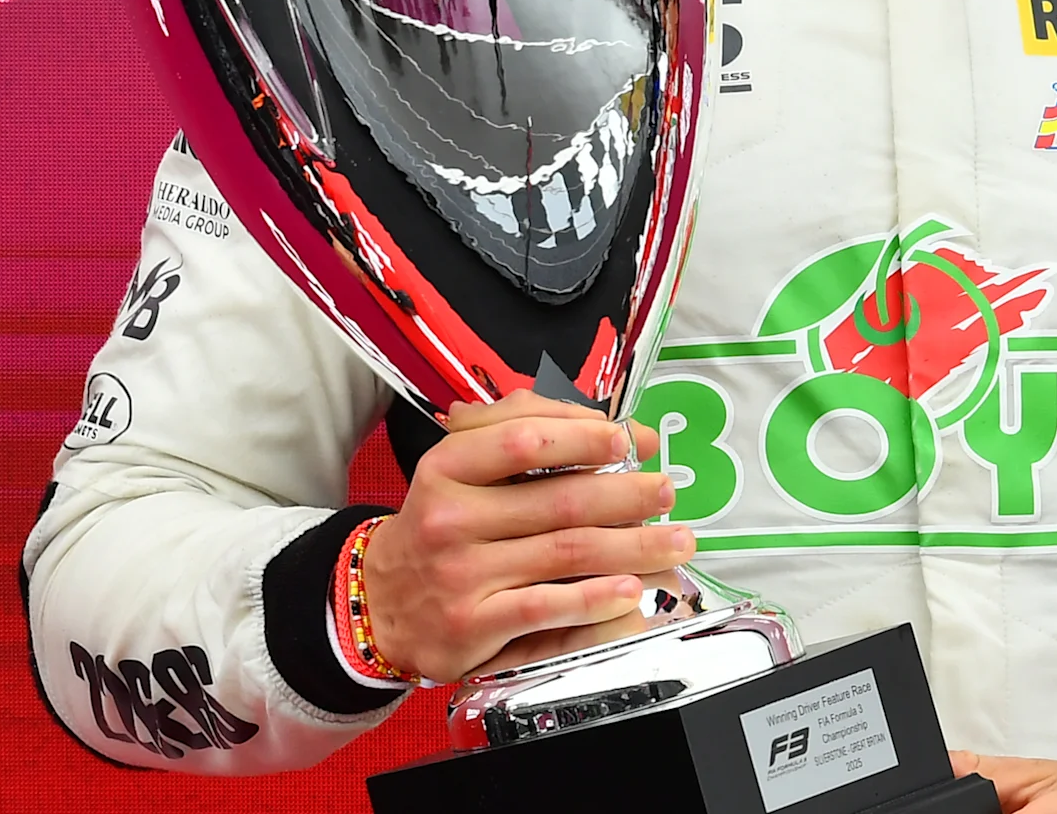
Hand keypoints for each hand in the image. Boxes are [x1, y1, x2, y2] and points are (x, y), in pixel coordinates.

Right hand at [361, 389, 697, 684]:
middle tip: (668, 491)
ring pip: (565, 553)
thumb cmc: (439, 527)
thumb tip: (612, 431)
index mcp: (448, 467)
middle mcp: (451, 517)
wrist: (380, 604)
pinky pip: (545, 608)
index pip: (523, 439)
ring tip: (675, 540)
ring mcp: (462, 574)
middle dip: (628, 495)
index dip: (584, 437)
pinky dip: (593, 599)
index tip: (628, 441)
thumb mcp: (460, 467)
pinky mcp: (473, 625)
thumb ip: (525, 433)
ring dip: (633, 546)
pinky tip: (629, 589)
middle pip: (560, 500)